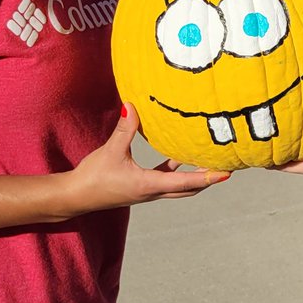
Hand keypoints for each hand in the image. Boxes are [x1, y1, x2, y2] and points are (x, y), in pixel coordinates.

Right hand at [64, 102, 230, 212]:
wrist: (75, 197)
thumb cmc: (93, 177)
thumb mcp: (111, 150)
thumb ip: (124, 128)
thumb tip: (131, 105)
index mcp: (149, 185)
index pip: (185, 182)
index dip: (207, 178)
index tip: (226, 174)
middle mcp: (152, 192)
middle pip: (188, 189)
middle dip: (208, 179)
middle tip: (226, 168)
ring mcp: (146, 192)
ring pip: (178, 186)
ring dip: (194, 176)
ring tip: (209, 161)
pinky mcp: (139, 188)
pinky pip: (164, 180)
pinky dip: (175, 170)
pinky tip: (178, 155)